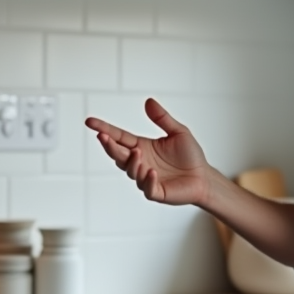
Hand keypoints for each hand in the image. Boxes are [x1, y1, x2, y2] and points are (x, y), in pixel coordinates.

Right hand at [85, 98, 210, 205]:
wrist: (204, 177)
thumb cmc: (190, 156)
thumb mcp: (178, 132)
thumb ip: (162, 118)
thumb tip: (148, 101)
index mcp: (141, 147)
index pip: (119, 137)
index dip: (104, 130)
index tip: (89, 122)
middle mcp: (140, 162)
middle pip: (118, 154)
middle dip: (109, 146)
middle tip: (103, 137)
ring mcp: (145, 178)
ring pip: (130, 171)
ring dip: (131, 162)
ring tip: (137, 154)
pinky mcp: (156, 191)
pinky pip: (147, 188)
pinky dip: (147, 180)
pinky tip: (151, 172)